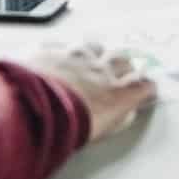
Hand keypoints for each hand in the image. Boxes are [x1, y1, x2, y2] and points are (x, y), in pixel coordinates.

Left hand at [26, 43, 156, 143]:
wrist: (33, 110)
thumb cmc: (66, 127)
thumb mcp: (100, 132)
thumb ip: (117, 119)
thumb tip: (125, 114)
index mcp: (117, 94)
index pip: (142, 85)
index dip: (145, 86)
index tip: (145, 88)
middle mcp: (101, 70)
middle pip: (122, 59)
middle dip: (123, 65)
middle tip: (120, 71)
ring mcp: (76, 57)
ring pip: (95, 47)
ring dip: (96, 54)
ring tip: (92, 60)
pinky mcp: (53, 51)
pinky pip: (64, 47)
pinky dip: (65, 53)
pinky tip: (61, 57)